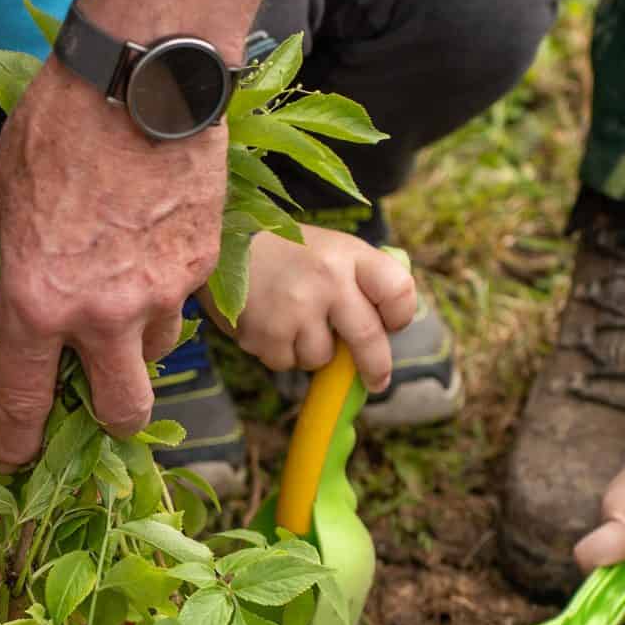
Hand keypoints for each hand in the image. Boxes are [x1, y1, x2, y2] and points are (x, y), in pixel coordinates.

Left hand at [0, 62, 225, 467]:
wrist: (143, 75)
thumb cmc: (59, 121)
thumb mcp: (3, 185)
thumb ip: (7, 239)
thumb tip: (13, 255)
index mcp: (36, 301)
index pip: (25, 399)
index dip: (19, 441)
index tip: (15, 460)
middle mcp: (100, 315)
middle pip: (122, 411)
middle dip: (112, 418)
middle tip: (104, 403)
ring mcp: (160, 294)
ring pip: (157, 349)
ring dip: (140, 336)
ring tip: (127, 278)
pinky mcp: (203, 265)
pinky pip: (184, 295)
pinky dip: (168, 280)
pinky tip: (155, 231)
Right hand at [226, 226, 416, 387]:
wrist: (224, 242)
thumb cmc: (287, 251)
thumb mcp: (331, 247)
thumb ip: (361, 279)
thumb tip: (386, 329)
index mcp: (349, 254)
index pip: (398, 291)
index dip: (400, 315)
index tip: (392, 326)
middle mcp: (327, 280)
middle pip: (369, 339)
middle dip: (376, 367)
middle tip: (377, 382)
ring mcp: (296, 309)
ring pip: (320, 358)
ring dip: (311, 351)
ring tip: (292, 321)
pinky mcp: (267, 333)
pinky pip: (286, 363)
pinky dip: (280, 352)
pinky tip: (270, 324)